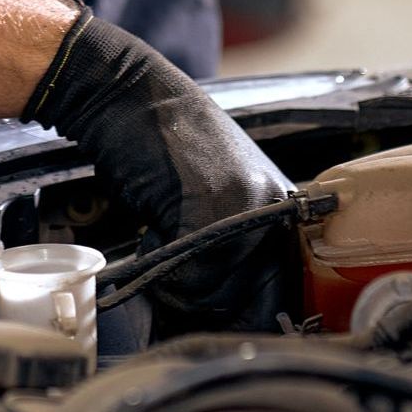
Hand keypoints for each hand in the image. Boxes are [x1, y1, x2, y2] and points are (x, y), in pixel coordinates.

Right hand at [25, 12, 292, 324]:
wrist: (129, 96)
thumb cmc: (162, 142)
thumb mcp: (212, 190)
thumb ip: (229, 242)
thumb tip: (227, 308)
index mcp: (278, 204)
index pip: (281, 287)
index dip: (246, 311)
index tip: (216, 316)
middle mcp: (272, 206)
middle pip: (249, 298)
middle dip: (205, 301)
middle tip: (174, 278)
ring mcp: (245, 206)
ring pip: (217, 292)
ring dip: (179, 285)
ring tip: (160, 243)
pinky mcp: (212, 208)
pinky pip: (187, 275)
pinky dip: (158, 263)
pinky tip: (150, 232)